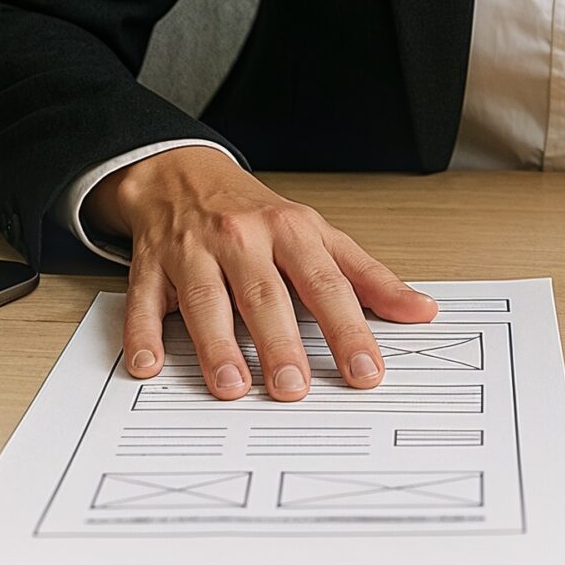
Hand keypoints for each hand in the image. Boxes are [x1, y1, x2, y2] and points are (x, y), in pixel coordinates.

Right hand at [89, 146, 438, 398]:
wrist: (182, 175)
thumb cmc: (257, 216)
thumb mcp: (319, 234)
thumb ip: (368, 277)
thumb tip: (422, 311)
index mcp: (291, 230)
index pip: (326, 284)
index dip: (348, 329)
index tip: (365, 371)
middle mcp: (241, 238)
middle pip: (264, 295)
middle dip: (280, 343)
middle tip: (294, 388)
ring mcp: (193, 251)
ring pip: (205, 300)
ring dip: (217, 345)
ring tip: (233, 387)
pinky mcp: (150, 266)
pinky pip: (145, 301)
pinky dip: (143, 333)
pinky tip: (149, 365)